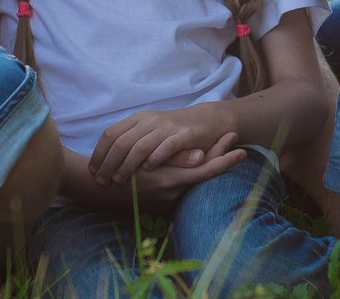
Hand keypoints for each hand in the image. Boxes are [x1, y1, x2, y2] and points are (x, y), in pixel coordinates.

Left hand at [89, 104, 235, 184]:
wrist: (205, 121)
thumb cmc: (172, 131)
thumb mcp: (148, 131)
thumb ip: (130, 140)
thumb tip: (104, 160)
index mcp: (138, 118)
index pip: (110, 134)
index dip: (99, 153)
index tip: (93, 170)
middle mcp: (149, 120)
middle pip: (121, 142)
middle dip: (108, 163)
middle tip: (102, 180)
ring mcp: (166, 127)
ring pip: (140, 146)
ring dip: (127, 165)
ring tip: (119, 180)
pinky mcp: (183, 135)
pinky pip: (165, 147)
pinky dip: (154, 158)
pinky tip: (147, 170)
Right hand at [127, 134, 245, 209]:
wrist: (97, 189)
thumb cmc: (120, 174)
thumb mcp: (146, 165)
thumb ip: (174, 160)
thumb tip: (201, 157)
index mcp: (171, 182)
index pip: (207, 172)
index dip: (225, 161)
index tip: (242, 150)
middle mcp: (174, 192)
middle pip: (205, 175)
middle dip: (221, 158)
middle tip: (236, 142)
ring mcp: (169, 196)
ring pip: (196, 178)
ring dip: (209, 162)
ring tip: (224, 144)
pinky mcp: (163, 197)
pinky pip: (184, 182)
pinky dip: (193, 170)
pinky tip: (199, 157)